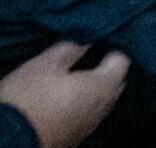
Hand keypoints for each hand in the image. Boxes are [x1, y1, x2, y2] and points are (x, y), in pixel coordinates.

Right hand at [0, 42, 130, 147]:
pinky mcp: (76, 137)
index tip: (95, 43)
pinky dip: (83, 104)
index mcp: (102, 86)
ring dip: (94, 89)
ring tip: (73, 79)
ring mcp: (91, 125)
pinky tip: (65, 100)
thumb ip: (71, 48)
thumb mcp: (44, 64)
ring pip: (103, 101)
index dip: (110, 49)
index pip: (122, 61)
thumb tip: (86, 41)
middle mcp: (104, 108)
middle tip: (85, 59)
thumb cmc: (28, 97)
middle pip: (115, 83)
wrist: (8, 140)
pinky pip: (89, 115)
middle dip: (105, 70)